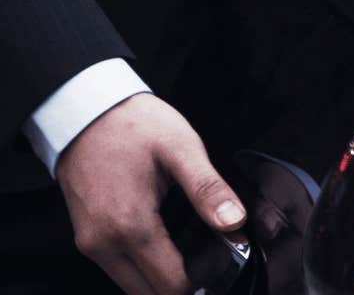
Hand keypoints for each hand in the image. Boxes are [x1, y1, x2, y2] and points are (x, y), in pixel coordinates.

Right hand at [55, 93, 245, 294]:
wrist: (85, 110)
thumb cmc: (133, 124)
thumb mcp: (180, 147)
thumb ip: (208, 189)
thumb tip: (234, 223)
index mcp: (130, 226)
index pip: (171, 285)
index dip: (204, 278)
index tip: (225, 258)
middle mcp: (104, 244)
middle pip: (150, 293)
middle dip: (183, 282)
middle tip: (209, 256)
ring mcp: (91, 243)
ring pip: (132, 284)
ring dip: (161, 276)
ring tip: (190, 247)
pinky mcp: (86, 237)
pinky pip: (119, 268)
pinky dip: (143, 265)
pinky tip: (165, 240)